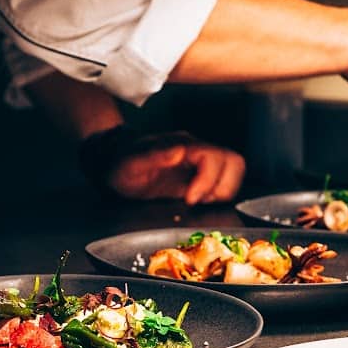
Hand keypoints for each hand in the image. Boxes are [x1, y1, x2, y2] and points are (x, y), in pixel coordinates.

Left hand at [81, 128, 245, 204]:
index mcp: (184, 146)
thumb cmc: (121, 163)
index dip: (208, 181)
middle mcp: (197, 152)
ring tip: (198, 201)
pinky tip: (197, 201)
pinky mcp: (200, 175)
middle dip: (222, 187)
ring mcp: (200, 163)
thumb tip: (180, 151)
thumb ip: (154, 154)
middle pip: (234, 162)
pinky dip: (217, 195)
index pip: (215, 157)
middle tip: (198, 201)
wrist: (114, 161)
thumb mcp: (131, 162)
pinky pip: (223, 181)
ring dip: (222, 192)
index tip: (189, 199)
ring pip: (233, 172)